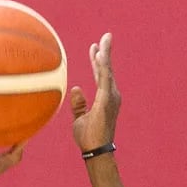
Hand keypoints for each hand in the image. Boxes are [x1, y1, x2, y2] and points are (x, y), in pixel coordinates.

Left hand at [70, 33, 120, 151]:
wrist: (96, 150)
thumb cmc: (89, 138)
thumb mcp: (80, 118)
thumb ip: (79, 104)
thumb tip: (75, 88)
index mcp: (104, 99)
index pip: (100, 76)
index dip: (96, 62)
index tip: (94, 48)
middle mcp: (111, 96)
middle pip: (106, 70)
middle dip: (106, 52)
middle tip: (106, 36)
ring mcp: (111, 98)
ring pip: (107, 71)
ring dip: (105, 55)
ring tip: (105, 39)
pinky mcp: (107, 100)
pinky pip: (105, 78)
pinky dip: (103, 66)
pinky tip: (100, 54)